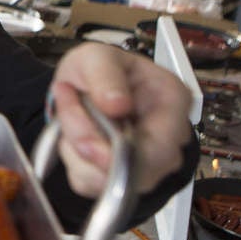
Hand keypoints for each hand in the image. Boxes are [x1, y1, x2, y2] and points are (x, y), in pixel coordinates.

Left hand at [49, 44, 192, 198]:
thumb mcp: (96, 57)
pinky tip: (77, 134)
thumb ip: (106, 75)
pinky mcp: (119, 177)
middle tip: (69, 116)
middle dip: (88, 145)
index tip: (85, 133)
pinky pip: (89, 182)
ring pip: (103, 179)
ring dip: (75, 149)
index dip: (121, 151)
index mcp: (172, 101)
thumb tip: (117, 105)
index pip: (161, 147)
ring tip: (74, 116)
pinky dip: (72, 159)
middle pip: (132, 169)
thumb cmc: (100, 71)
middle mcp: (167, 139)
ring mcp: (148, 162)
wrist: (83, 86)